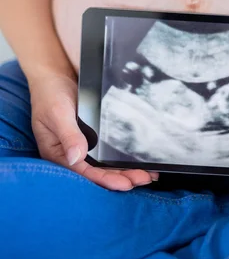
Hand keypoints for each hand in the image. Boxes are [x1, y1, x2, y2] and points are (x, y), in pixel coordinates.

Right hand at [29, 70, 158, 190]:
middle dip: (122, 178)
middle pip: (98, 172)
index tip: (126, 183)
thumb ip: (68, 135)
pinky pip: (108, 152)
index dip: (105, 179)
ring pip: (105, 165)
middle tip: (145, 178)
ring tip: (148, 174)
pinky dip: (122, 158)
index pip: (84, 172)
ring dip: (126, 171)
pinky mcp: (92, 137)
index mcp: (58, 154)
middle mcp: (71, 153)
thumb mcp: (58, 114)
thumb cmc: (49, 95)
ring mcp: (83, 146)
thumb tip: (77, 157)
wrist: (54, 75)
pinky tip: (138, 161)